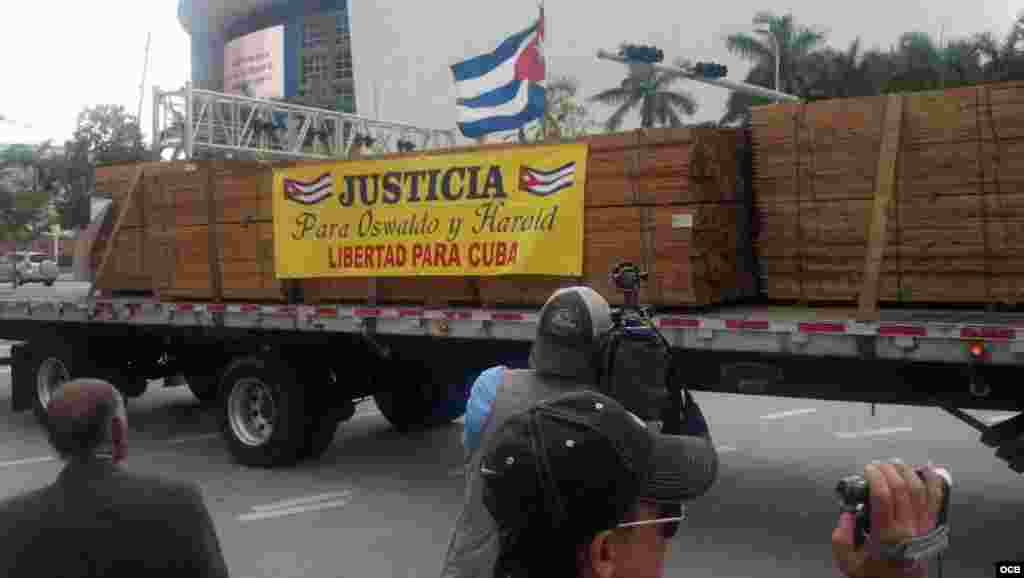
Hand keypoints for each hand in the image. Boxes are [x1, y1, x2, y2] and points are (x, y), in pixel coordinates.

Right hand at [831, 459, 947, 577]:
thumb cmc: (878, 577)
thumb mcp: (849, 563)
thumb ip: (841, 538)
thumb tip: (845, 516)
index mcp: (886, 536)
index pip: (883, 496)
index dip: (875, 476)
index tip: (867, 470)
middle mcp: (907, 529)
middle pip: (902, 488)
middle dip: (888, 470)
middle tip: (878, 466)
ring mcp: (921, 527)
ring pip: (920, 490)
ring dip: (907, 472)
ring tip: (896, 465)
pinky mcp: (930, 528)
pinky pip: (935, 500)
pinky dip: (932, 483)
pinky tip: (926, 472)